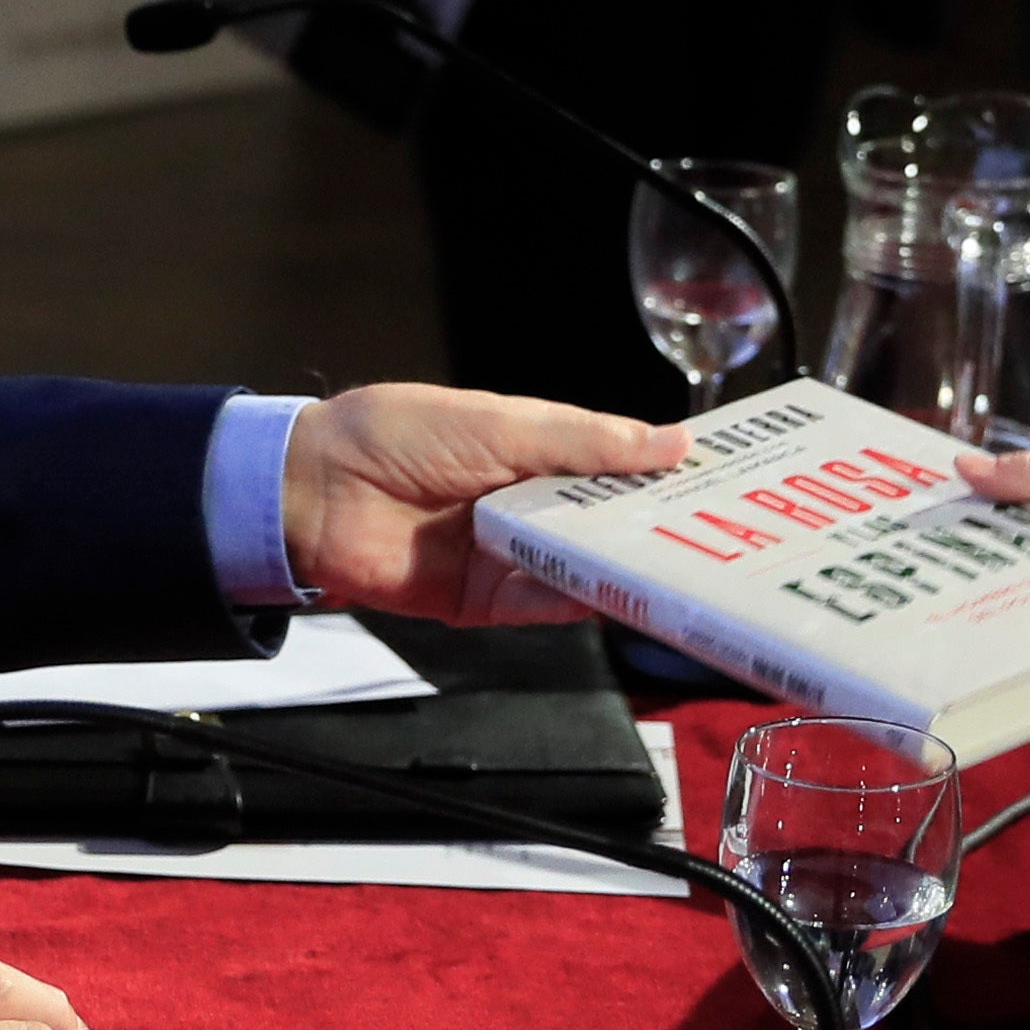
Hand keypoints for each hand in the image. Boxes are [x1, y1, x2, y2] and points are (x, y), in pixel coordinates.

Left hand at [283, 384, 689, 619]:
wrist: (311, 492)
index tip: (718, 477)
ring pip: (579, 567)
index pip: (612, 462)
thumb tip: (667, 442)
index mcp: (531, 448)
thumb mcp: (500, 423)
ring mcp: (505, 553)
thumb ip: (583, 441)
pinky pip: (540, 606)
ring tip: (679, 569)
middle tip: (718, 533)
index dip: (659, 471)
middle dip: (650, 527)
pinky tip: (612, 596)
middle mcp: (523, 503)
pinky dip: (575, 602)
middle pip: (603, 521)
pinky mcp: (481, 600)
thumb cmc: (393, 435)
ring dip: (619, 567)